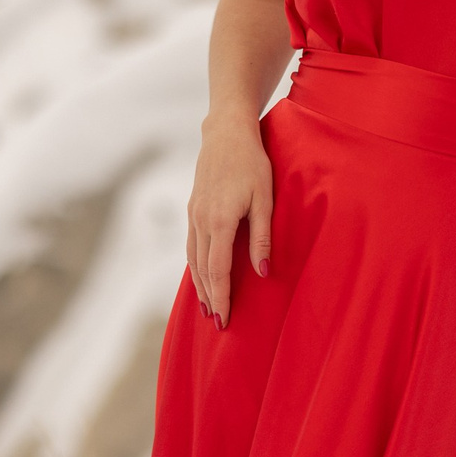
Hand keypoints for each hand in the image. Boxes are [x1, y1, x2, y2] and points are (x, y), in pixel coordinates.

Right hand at [186, 114, 272, 328]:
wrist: (226, 133)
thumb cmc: (252, 163)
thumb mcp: (265, 198)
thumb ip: (262, 236)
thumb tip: (262, 272)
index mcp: (219, 221)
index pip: (217, 270)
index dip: (221, 296)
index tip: (225, 319)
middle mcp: (201, 221)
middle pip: (202, 269)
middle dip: (209, 297)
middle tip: (218, 323)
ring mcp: (193, 214)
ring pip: (193, 259)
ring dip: (200, 285)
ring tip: (207, 307)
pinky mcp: (192, 208)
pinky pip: (191, 245)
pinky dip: (195, 266)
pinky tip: (201, 275)